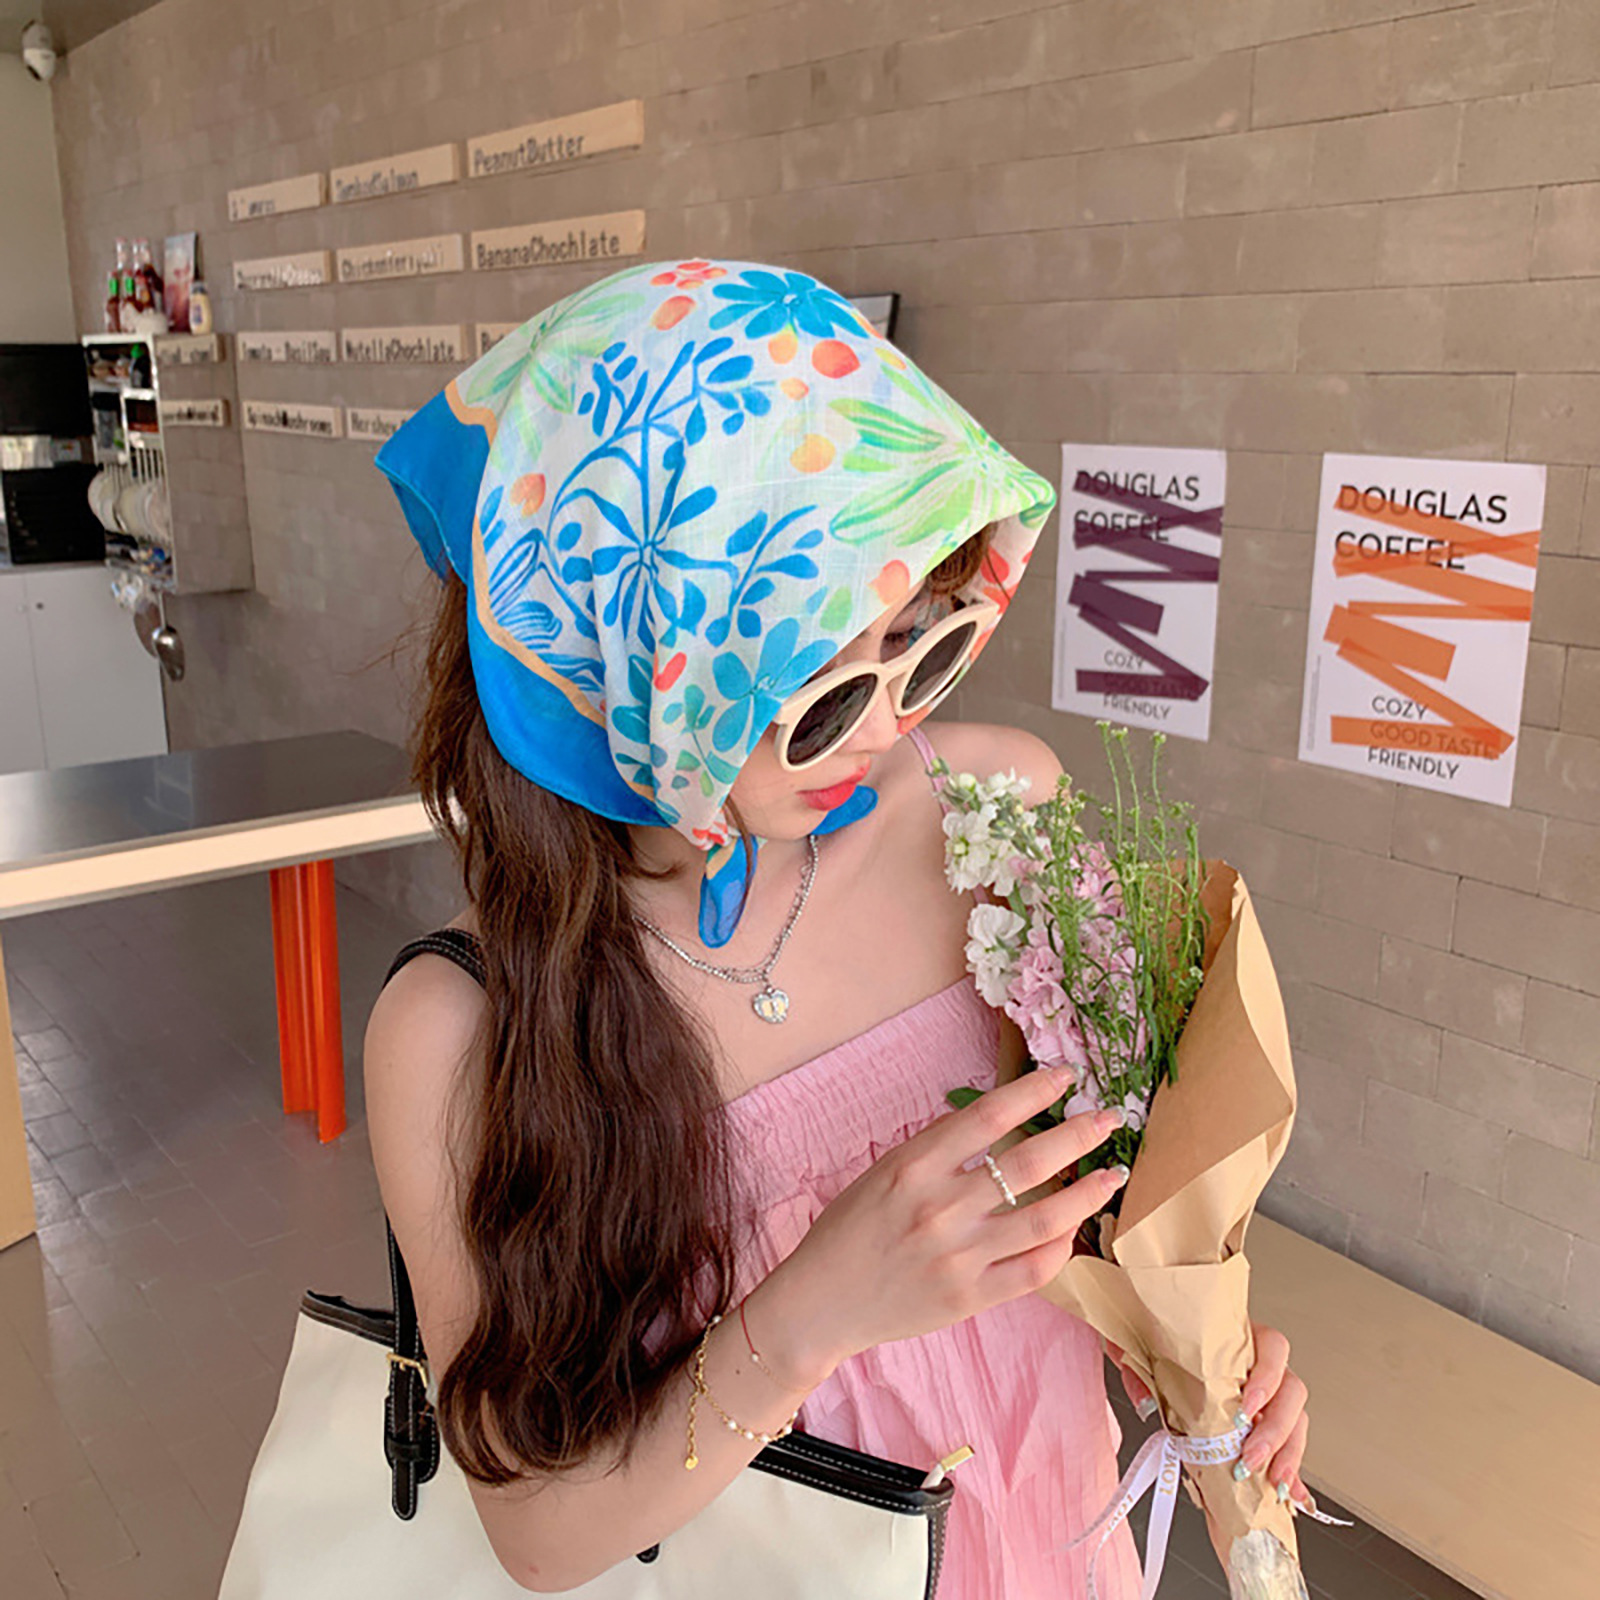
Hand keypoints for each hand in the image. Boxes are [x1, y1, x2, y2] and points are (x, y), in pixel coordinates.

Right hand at [759, 1066, 1126, 1386]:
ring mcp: (958, 1257)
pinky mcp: (970, 1298)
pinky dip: (1062, 1247)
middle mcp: (939, 1208)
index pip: (987, 1115)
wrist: (821, 1301)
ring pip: (1044, 1219)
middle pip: (1029, 1163)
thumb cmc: (851, 1228)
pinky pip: (1033, 1270)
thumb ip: (940, 1150)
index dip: (1033, 1091)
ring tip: (1112, 1174)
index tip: (1066, 1075)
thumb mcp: (885, 1172)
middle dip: (1078, 1134)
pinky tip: (1075, 1228)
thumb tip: (1002, 1120)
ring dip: (1087, 1193)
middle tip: (1108, 1117)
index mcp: (913, 1166)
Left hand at [1105, 1321, 1311, 1508]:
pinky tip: (1292, 1493)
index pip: (1273, 1347)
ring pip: (1297, 1421)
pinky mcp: (1268, 1427)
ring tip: (1273, 1481)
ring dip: (1288, 1454)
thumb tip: (1146, 1403)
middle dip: (1276, 1430)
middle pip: (1292, 1391)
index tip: (1247, 1408)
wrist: (1155, 1345)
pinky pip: (1290, 1449)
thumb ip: (1141, 1372)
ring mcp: (1269, 1397)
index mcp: (1238, 1340)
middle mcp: (1260, 1366)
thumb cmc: (1161, 1345)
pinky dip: (1293, 1473)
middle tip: (1251, 1456)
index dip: (1267, 1378)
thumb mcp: (1147, 1351)